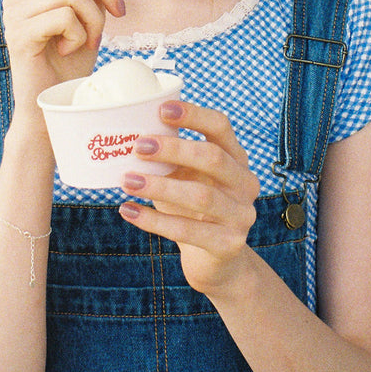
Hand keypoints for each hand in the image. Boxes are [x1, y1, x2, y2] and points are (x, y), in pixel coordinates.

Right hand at [2, 0, 127, 113]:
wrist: (48, 108)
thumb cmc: (69, 66)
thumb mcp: (91, 19)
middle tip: (118, 14)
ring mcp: (15, 14)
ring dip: (93, 17)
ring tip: (91, 40)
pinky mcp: (18, 35)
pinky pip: (62, 16)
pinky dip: (78, 33)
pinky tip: (71, 49)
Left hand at [119, 102, 259, 296]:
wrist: (215, 262)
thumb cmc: (192, 210)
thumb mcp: (185, 178)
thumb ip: (169, 159)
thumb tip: (125, 136)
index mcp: (236, 158)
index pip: (221, 127)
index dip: (193, 115)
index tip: (162, 109)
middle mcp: (245, 183)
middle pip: (213, 158)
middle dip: (174, 149)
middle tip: (138, 146)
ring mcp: (241, 215)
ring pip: (201, 196)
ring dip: (160, 186)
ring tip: (127, 181)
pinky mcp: (229, 244)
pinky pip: (188, 231)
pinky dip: (154, 221)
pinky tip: (129, 211)